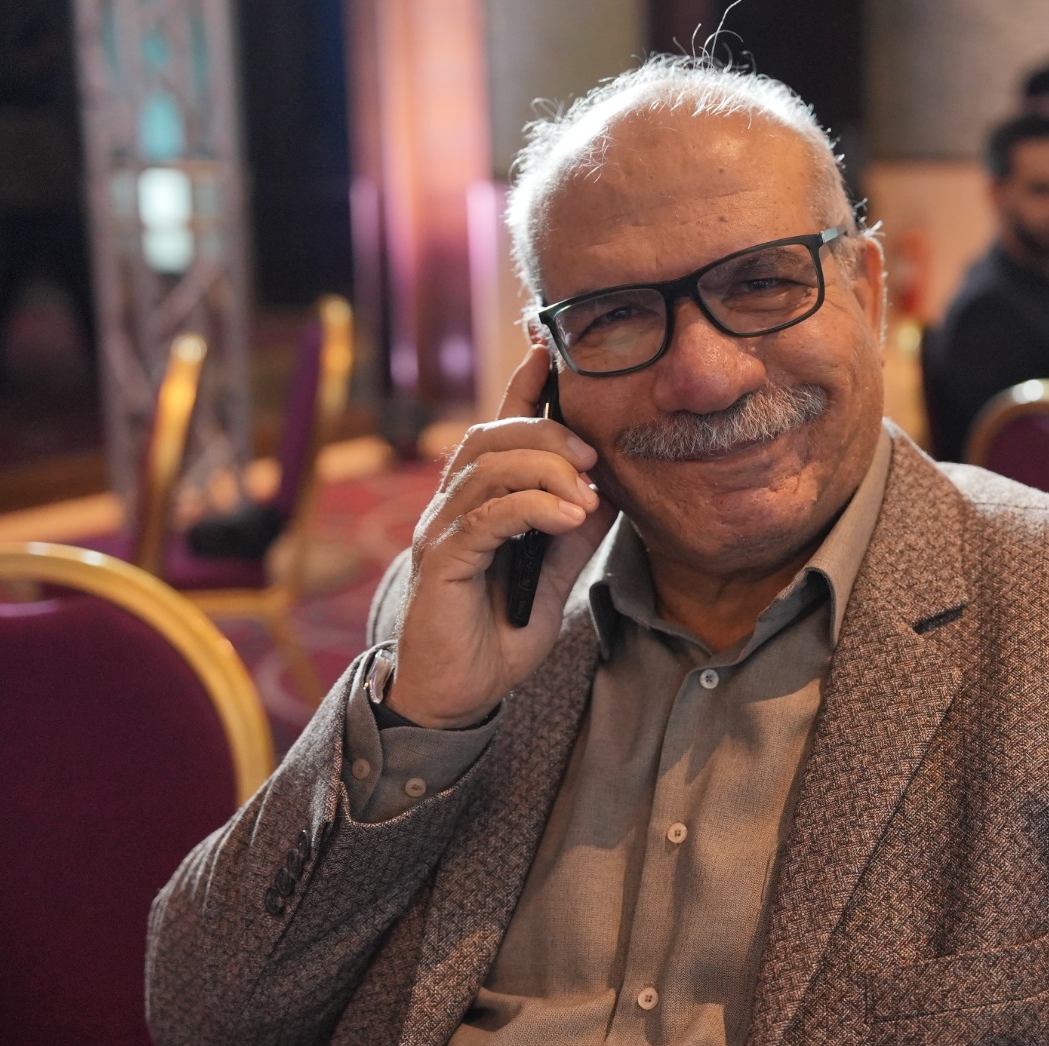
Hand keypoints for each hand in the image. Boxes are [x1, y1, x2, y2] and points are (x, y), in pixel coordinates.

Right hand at [387, 345, 615, 727]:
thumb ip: (572, 531)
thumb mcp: (552, 575)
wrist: (454, 696)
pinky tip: (568, 518)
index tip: (550, 347)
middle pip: (491, 436)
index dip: (524, 385)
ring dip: (546, 471)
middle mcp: (451, 506)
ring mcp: (440, 531)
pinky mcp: (440, 563)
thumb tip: (609, 489)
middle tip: (593, 457)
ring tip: (586, 497)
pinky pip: (486, 517)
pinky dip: (533, 507)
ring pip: (488, 468)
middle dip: (547, 432)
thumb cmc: (497, 634)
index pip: (499, 427)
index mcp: (478, 502)